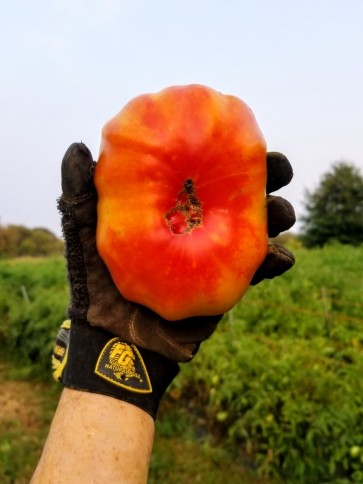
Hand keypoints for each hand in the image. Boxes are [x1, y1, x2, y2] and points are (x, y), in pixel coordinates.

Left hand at [58, 143, 294, 362]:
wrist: (113, 337)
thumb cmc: (94, 281)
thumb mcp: (83, 232)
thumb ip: (80, 191)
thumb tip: (77, 147)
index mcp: (172, 205)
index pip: (204, 170)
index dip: (226, 153)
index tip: (244, 135)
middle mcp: (197, 223)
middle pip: (240, 194)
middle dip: (266, 179)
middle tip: (278, 169)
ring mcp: (214, 253)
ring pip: (257, 227)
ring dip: (277, 216)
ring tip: (282, 213)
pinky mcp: (225, 283)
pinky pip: (257, 270)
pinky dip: (275, 261)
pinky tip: (280, 257)